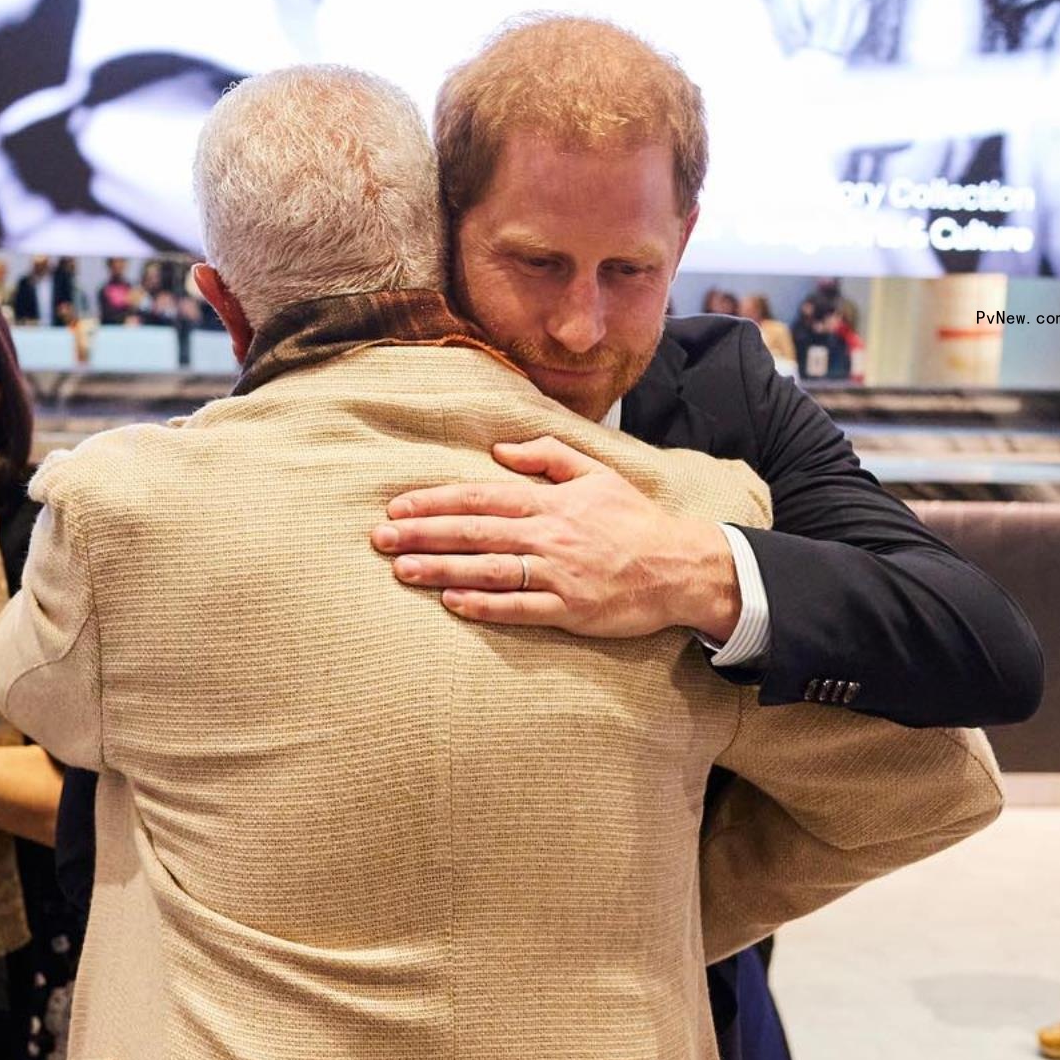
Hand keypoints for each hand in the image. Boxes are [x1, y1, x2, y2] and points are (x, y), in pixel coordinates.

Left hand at [371, 437, 739, 638]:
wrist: (679, 566)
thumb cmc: (633, 520)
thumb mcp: (595, 473)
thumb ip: (547, 456)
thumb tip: (499, 450)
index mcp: (549, 502)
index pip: (480, 498)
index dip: (435, 502)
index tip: (397, 508)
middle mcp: (547, 535)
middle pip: (473, 532)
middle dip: (422, 534)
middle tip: (380, 539)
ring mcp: (557, 574)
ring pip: (488, 570)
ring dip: (441, 570)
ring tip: (402, 570)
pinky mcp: (568, 609)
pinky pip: (519, 607)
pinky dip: (484, 606)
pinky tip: (452, 603)